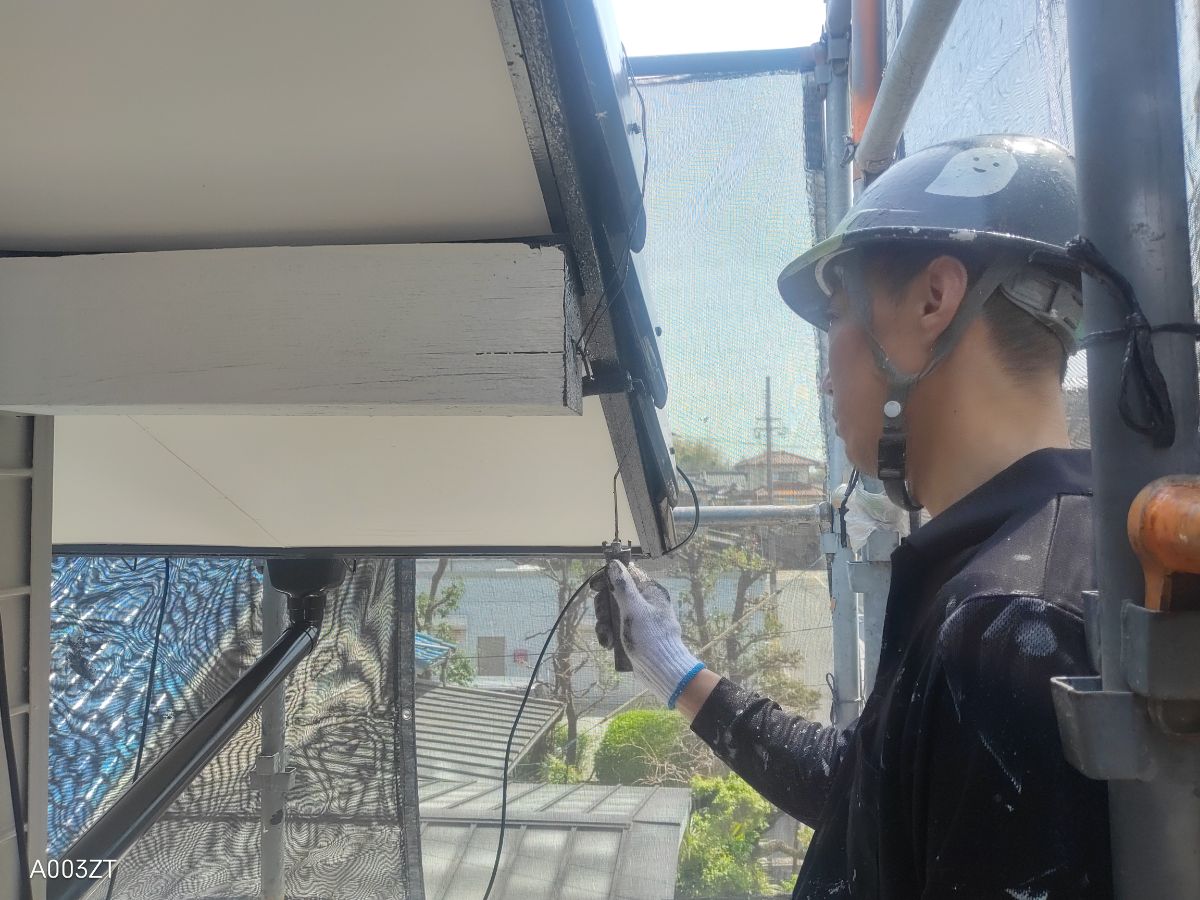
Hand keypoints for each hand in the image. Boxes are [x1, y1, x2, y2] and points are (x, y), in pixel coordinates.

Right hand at [593, 560, 704, 708]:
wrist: (662, 671)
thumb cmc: (650, 638)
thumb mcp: (634, 610)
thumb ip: (623, 586)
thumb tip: (614, 564)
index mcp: (650, 592)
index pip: (626, 575)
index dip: (608, 578)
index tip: (595, 587)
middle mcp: (646, 603)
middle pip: (616, 594)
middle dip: (604, 606)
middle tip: (601, 616)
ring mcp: (640, 619)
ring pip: (614, 612)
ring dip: (604, 623)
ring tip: (605, 636)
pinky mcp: (635, 634)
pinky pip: (617, 627)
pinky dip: (610, 633)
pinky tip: (608, 643)